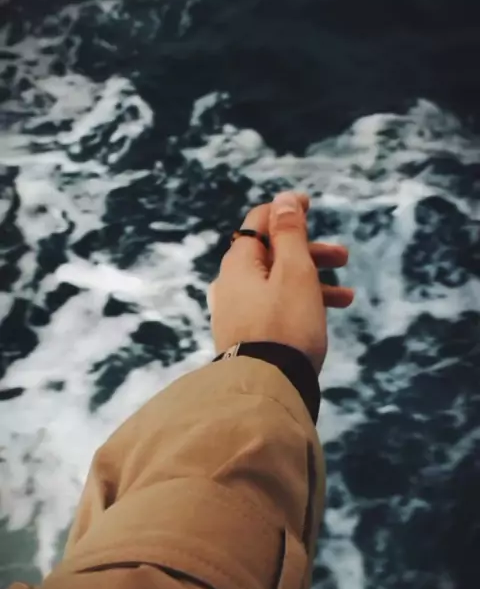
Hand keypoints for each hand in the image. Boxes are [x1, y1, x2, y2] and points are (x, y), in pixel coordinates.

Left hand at [207, 191, 354, 374]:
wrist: (268, 388)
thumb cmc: (286, 326)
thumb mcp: (295, 272)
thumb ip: (290, 234)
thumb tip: (283, 200)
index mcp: (238, 264)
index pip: (258, 222)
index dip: (286, 211)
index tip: (310, 204)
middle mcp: (230, 285)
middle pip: (272, 255)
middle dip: (310, 252)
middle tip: (343, 256)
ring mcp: (235, 313)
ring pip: (277, 285)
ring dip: (313, 282)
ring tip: (347, 296)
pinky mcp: (245, 337)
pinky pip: (274, 309)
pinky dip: (300, 305)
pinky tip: (323, 317)